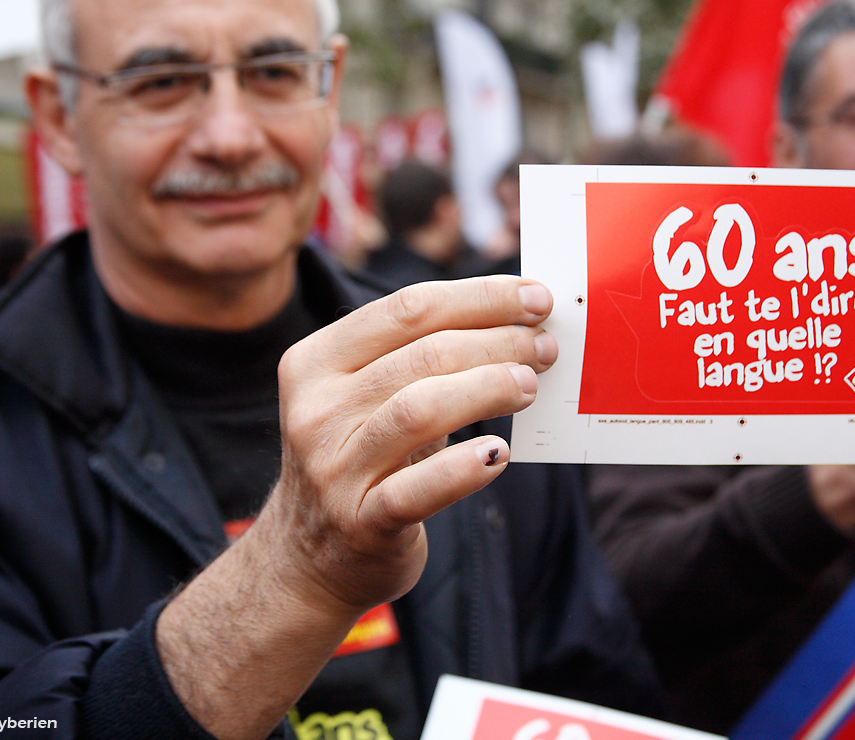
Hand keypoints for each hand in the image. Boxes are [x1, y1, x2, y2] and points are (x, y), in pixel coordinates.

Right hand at [156, 275, 556, 739]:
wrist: (310, 558)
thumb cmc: (361, 458)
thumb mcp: (367, 398)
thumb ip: (421, 356)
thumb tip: (519, 320)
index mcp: (315, 361)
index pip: (407, 308)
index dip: (480, 297)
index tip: (536, 296)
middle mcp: (314, 410)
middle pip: (422, 353)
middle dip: (496, 341)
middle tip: (544, 346)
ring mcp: (332, 469)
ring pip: (419, 409)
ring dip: (487, 390)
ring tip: (529, 387)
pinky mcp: (359, 523)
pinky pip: (419, 489)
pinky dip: (465, 468)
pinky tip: (499, 454)